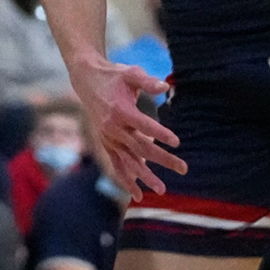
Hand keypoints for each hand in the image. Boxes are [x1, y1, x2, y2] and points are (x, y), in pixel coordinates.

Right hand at [71, 53, 182, 196]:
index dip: (160, 134)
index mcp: (120, 109)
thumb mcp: (130, 73)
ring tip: (162, 190)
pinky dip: (126, 180)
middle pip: (141, 147)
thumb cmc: (113, 76)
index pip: (144, 125)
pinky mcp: (106, 143)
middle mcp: (113, 127)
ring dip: (145, 176)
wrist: (86, 81)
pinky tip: (138, 196)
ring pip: (129, 161)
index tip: (177, 142)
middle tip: (183, 168)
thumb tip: (166, 87)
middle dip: (163, 159)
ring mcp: (109, 138)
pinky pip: (117, 165)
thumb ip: (147, 81)